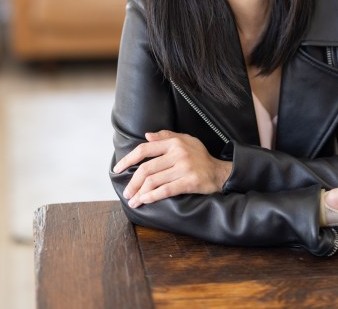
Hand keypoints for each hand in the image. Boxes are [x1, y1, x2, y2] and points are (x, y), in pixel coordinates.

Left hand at [113, 130, 232, 207]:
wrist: (220, 172)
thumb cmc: (200, 156)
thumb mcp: (186, 140)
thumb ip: (166, 137)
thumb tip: (147, 135)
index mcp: (174, 143)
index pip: (145, 149)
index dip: (128, 159)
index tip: (118, 169)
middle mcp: (178, 153)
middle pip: (146, 168)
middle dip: (132, 182)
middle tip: (127, 193)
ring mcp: (184, 168)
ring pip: (154, 181)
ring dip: (140, 193)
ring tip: (134, 201)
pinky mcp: (189, 181)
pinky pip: (165, 190)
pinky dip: (152, 196)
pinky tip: (145, 201)